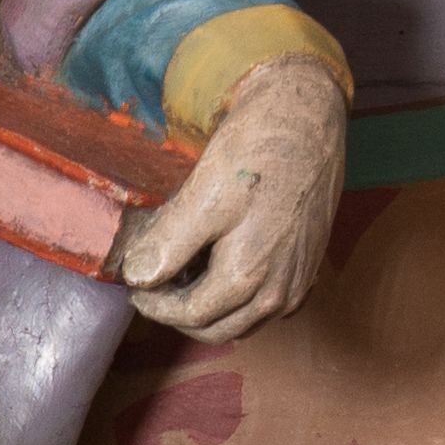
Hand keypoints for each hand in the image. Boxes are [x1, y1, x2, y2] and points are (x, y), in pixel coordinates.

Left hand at [118, 55, 344, 345]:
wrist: (308, 117)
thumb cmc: (257, 150)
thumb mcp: (204, 195)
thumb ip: (170, 245)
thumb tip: (138, 277)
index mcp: (248, 276)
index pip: (189, 315)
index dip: (155, 306)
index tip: (135, 286)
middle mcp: (279, 292)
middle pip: (216, 328)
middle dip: (179, 313)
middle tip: (154, 287)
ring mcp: (298, 283)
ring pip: (244, 321)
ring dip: (210, 310)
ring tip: (185, 277)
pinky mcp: (309, 268)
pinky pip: (268, 304)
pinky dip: (240, 299)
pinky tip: (223, 268)